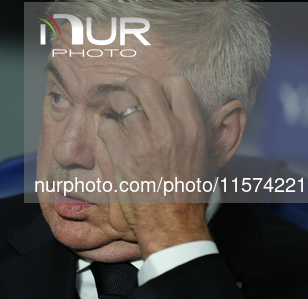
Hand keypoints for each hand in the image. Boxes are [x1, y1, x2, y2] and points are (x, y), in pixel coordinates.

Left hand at [97, 75, 212, 258]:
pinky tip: (110, 137)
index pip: (176, 83)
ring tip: (113, 115)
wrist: (172, 224)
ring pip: (121, 100)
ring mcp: (145, 141)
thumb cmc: (187, 191)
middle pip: (144, 84)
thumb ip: (191, 127)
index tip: (152, 96)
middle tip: (126, 99)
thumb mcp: (203, 154)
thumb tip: (179, 105)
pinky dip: (104, 128)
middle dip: (131, 87)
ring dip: (113, 105)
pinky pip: (106, 125)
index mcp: (193, 127)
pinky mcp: (123, 155)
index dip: (161, 84)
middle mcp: (170, 129)